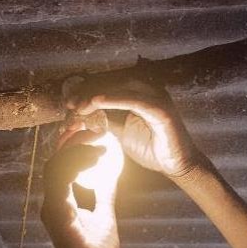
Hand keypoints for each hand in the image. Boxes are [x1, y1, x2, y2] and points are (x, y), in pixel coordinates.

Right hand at [40, 133, 120, 247]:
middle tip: (95, 127)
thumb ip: (103, 192)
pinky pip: (60, 181)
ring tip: (99, 141)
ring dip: (76, 149)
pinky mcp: (57, 216)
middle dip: (72, 139)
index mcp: (60, 202)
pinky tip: (97, 157)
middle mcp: (51, 203)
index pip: (61, 164)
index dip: (74, 144)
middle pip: (54, 160)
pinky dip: (76, 164)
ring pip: (55, 166)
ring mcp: (52, 209)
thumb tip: (110, 169)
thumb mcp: (104, 214)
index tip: (94, 131)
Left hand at [68, 82, 203, 179]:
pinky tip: (97, 102)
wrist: (176, 165)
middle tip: (70, 103)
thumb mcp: (122, 134)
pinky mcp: (161, 110)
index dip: (88, 91)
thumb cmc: (152, 149)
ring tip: (80, 105)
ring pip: (121, 88)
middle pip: (113, 82)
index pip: (110, 85)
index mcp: (140, 94)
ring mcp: (156, 98)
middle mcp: (148, 91)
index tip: (70, 103)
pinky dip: (114, 99)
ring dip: (97, 95)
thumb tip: (85, 118)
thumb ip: (107, 122)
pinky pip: (134, 100)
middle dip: (89, 91)